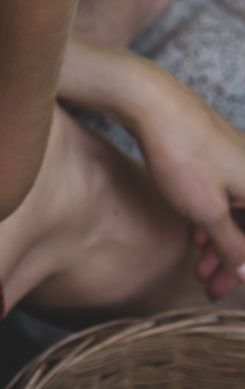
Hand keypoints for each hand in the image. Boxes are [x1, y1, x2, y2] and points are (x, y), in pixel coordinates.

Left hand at [129, 69, 244, 299]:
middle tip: (210, 288)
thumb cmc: (183, 154)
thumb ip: (232, 245)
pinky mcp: (216, 149)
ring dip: (220, 241)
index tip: (230, 288)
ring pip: (237, 210)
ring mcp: (238, 156)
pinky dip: (213, 217)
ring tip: (197, 267)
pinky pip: (224, 193)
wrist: (151, 100)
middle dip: (233, 260)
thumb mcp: (208, 211)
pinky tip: (192, 234)